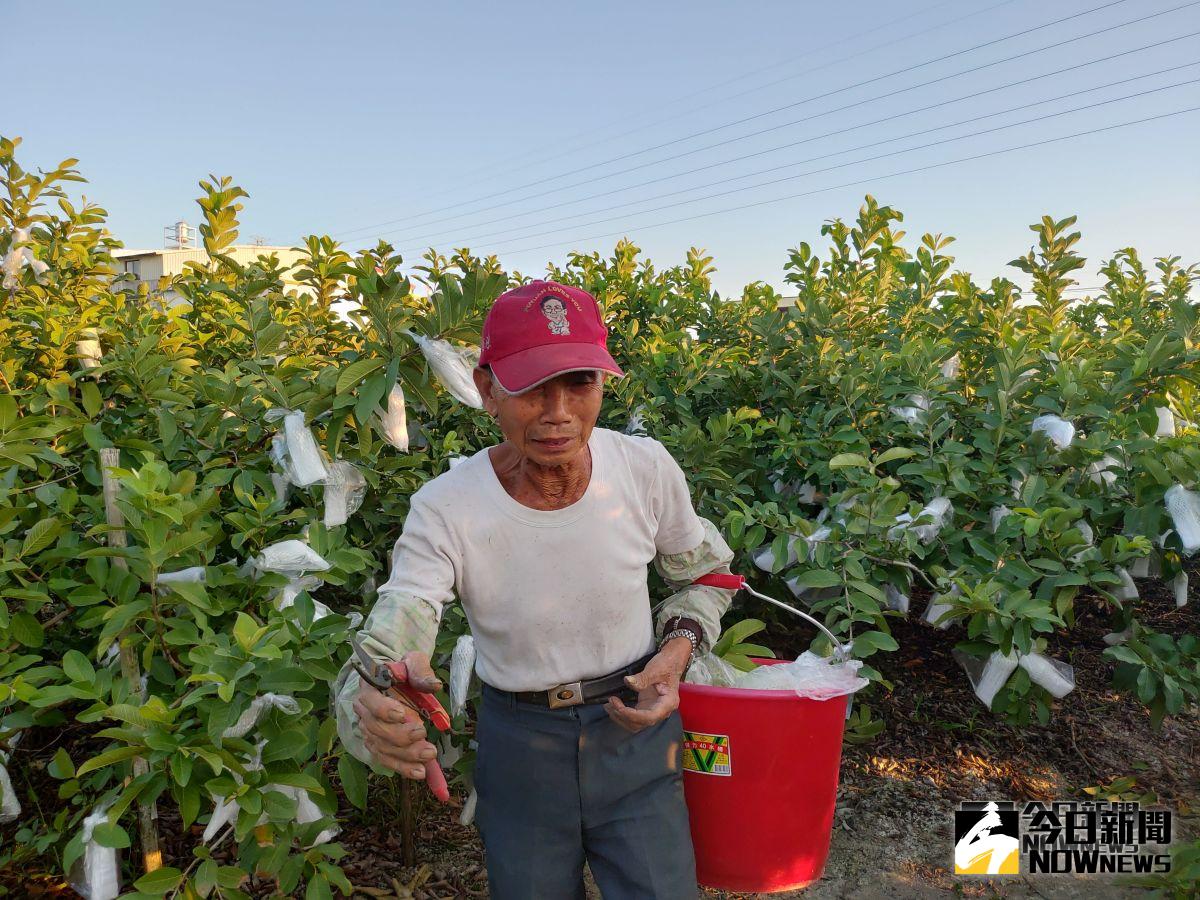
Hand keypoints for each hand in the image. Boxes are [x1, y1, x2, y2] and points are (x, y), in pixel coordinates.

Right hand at [352, 651, 441, 779]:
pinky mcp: (377, 744)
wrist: (395, 682)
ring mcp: (369, 730)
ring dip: (405, 755)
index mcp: (369, 688)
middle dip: (400, 736)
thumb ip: (420, 671)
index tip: (402, 714)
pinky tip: (419, 772)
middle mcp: (364, 712)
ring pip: (382, 748)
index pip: (370, 701)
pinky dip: (402, 768)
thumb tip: (434, 686)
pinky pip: (386, 760)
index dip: (383, 709)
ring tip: (428, 755)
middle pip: (376, 729)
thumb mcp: (413, 662)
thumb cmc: (403, 671)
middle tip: (423, 734)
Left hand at [604, 638, 690, 733]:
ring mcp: (653, 710)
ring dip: (620, 718)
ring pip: (635, 724)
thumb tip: (628, 682)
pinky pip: (633, 716)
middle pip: (641, 723)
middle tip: (610, 703)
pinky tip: (613, 705)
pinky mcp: (646, 707)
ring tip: (608, 705)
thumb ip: (643, 678)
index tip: (618, 707)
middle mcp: (662, 711)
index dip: (632, 716)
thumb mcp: (655, 669)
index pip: (649, 717)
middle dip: (623, 717)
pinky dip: (622, 713)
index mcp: (668, 703)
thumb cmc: (666, 664)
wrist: (671, 661)